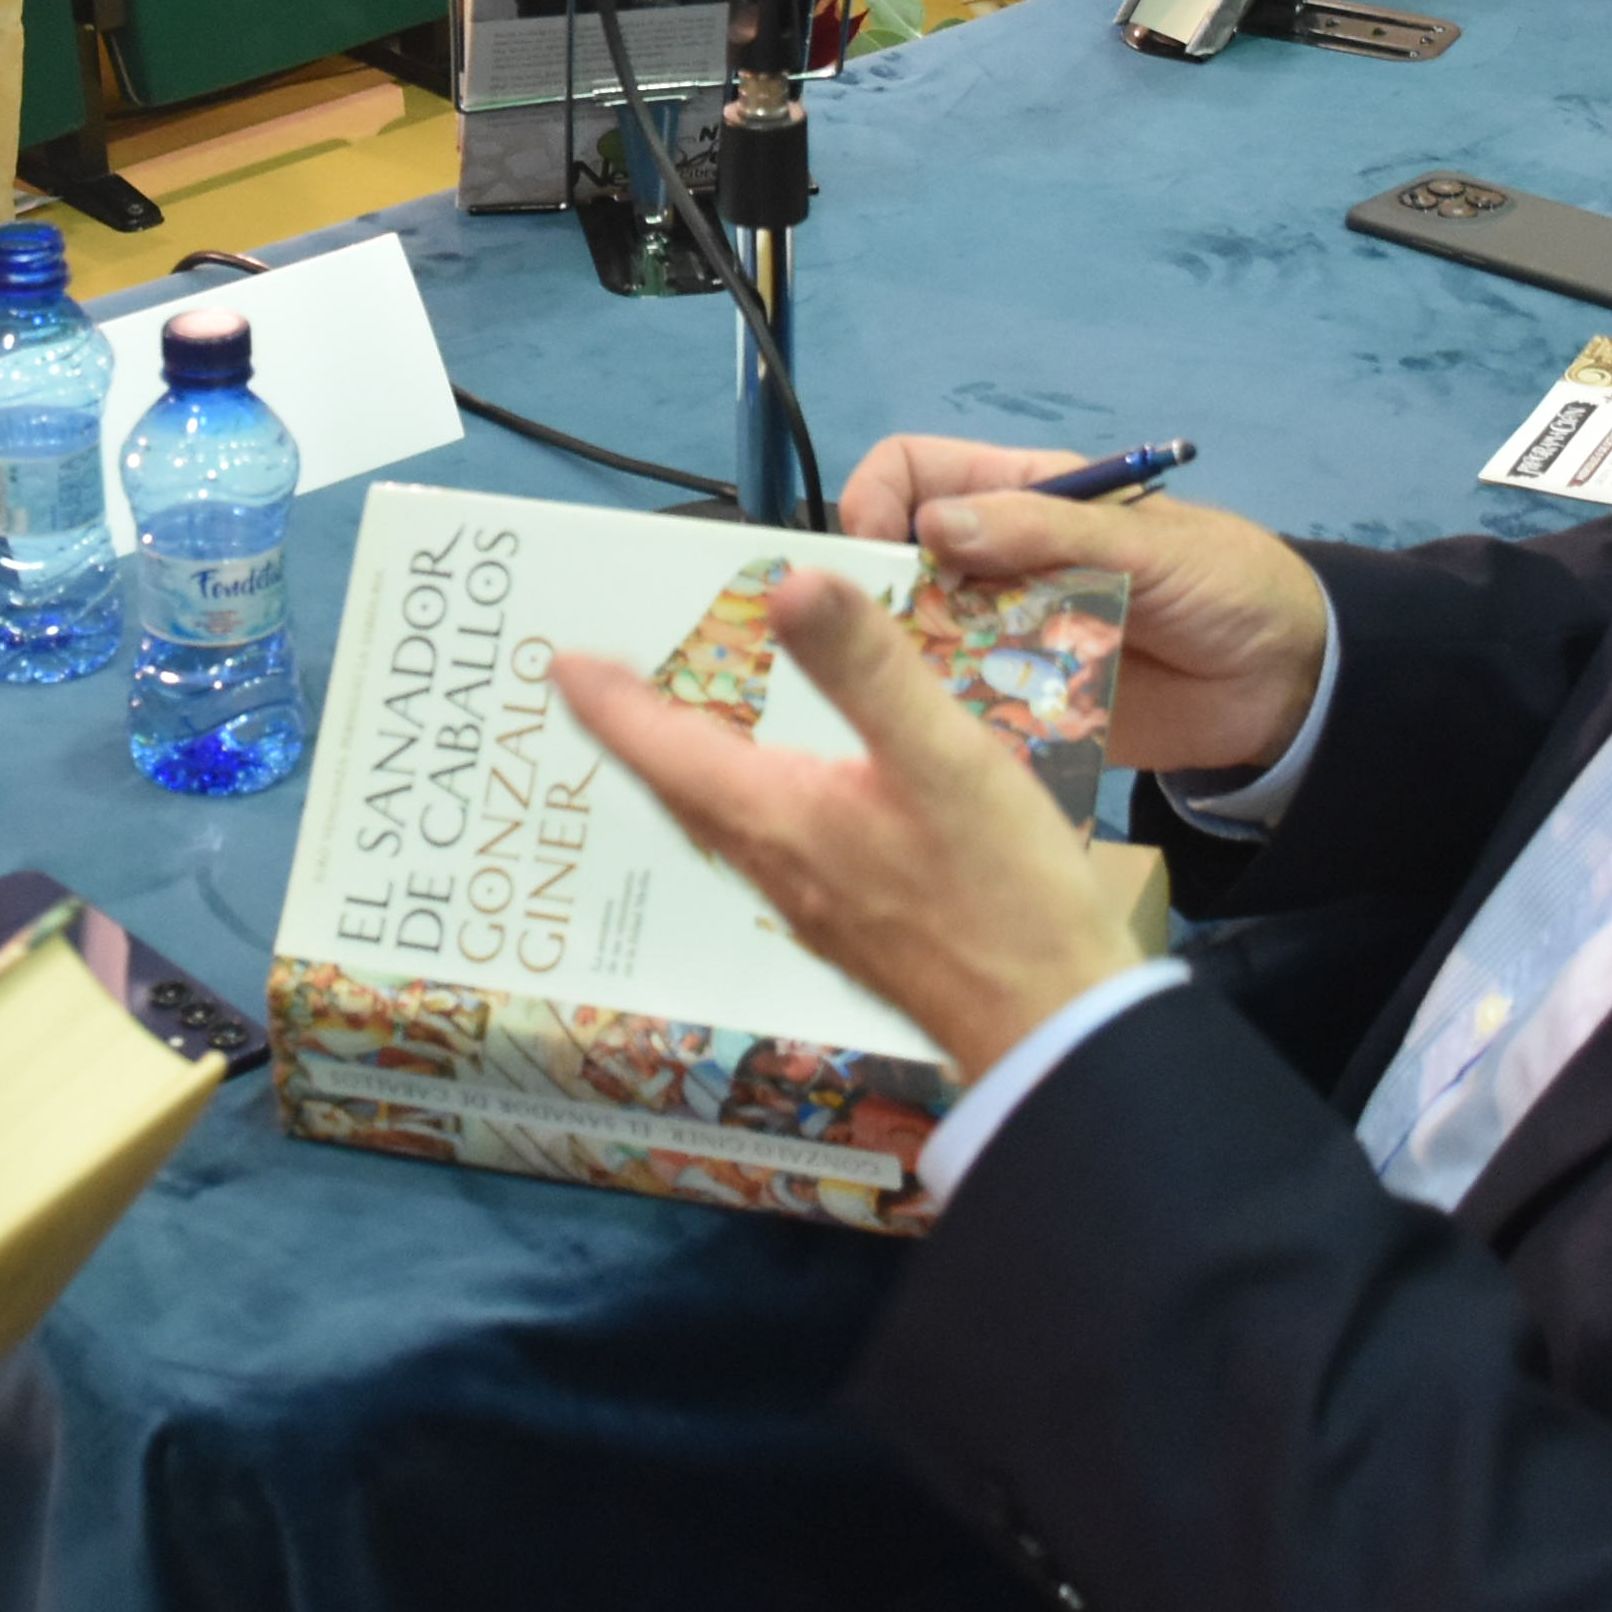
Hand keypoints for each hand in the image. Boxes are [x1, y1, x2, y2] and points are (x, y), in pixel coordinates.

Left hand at [556, 565, 1153, 1080]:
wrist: (1051, 1028)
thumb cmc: (1002, 896)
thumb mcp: (940, 757)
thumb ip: (865, 668)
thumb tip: (791, 584)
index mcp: (778, 817)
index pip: (664, 748)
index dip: (609, 702)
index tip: (560, 662)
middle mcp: (777, 866)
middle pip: (680, 791)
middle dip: (637, 735)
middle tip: (600, 689)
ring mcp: (815, 905)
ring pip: (722, 824)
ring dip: (687, 772)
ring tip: (678, 732)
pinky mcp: (857, 927)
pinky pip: (768, 848)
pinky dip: (746, 804)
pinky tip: (781, 800)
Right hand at [837, 437, 1331, 783]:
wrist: (1285, 684)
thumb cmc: (1225, 582)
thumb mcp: (1146, 544)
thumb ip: (1045, 530)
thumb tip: (933, 527)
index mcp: (1017, 499)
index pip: (910, 475)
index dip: (873, 501)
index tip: (873, 553)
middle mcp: (992, 568)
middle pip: (889, 566)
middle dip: (868, 599)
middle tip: (870, 643)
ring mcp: (999, 640)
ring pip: (910, 646)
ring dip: (898, 669)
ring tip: (899, 701)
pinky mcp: (1018, 708)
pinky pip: (957, 715)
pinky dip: (940, 727)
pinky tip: (940, 743)